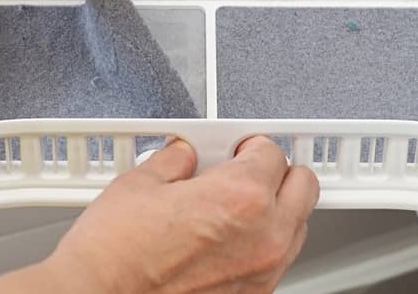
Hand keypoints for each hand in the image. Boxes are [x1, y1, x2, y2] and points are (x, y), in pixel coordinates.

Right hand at [38, 136, 316, 292]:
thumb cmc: (114, 253)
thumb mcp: (141, 182)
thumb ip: (175, 160)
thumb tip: (184, 156)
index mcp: (241, 196)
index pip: (272, 152)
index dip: (249, 145)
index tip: (235, 148)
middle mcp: (264, 236)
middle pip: (303, 186)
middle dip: (278, 172)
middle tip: (246, 169)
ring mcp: (262, 272)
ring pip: (297, 226)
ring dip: (276, 208)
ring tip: (235, 204)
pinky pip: (277, 259)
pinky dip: (262, 243)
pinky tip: (226, 237)